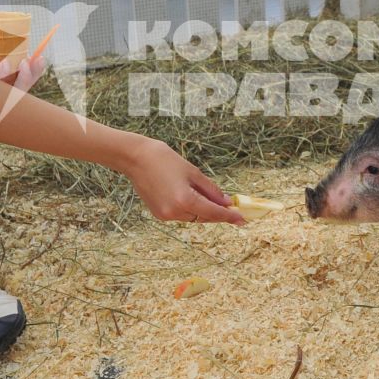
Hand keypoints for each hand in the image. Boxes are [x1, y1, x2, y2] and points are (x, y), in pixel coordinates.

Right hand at [119, 136, 244, 223]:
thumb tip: (225, 202)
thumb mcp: (193, 172)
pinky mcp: (158, 214)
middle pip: (203, 217)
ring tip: (209, 198)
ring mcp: (165, 215)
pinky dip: (189, 209)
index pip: (213, 213)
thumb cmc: (165, 159)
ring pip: (192, 217)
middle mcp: (174, 212)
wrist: (136, 158)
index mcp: (185, 200)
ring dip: (203, 211)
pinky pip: (181, 215)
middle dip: (217, 213)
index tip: (242, 219)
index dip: (229, 216)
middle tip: (231, 208)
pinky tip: (191, 197)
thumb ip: (211, 190)